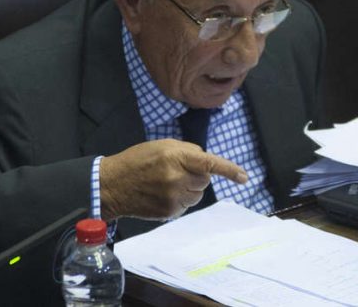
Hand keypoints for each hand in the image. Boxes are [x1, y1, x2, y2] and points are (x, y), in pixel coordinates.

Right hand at [99, 139, 247, 220]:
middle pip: (205, 179)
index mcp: (175, 157)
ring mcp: (173, 197)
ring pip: (198, 194)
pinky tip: (163, 194)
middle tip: (176, 170)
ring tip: (167, 183)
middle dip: (197, 175)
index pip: (209, 163)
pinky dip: (180, 199)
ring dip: (190, 188)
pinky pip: (187, 205)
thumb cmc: (138, 160)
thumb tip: (206, 162)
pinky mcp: (169, 212)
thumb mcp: (162, 146)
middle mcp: (177, 178)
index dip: (229, 170)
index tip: (244, 177)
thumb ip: (187, 151)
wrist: (113, 184)